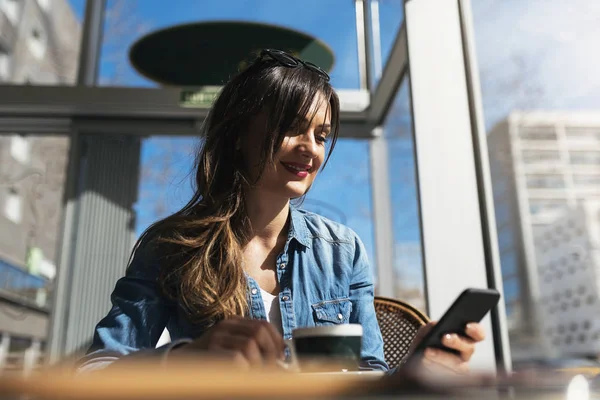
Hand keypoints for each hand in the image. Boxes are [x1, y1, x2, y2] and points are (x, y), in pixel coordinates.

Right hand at [171, 317, 285, 369]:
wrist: (179, 363)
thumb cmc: (210, 359)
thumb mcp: (232, 347)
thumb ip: (252, 348)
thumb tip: (280, 357)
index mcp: (234, 323)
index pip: (264, 325)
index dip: (277, 341)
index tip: (281, 358)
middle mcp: (226, 326)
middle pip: (259, 331)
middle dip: (270, 352)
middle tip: (272, 369)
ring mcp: (216, 337)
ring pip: (249, 345)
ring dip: (258, 363)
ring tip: (257, 375)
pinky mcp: (209, 350)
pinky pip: (236, 358)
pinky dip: (244, 369)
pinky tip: (243, 376)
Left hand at [408, 321, 485, 374]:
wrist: (417, 357)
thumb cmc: (426, 340)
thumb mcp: (426, 330)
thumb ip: (431, 327)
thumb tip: (435, 326)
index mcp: (466, 337)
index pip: (478, 334)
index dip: (476, 330)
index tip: (467, 326)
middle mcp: (466, 352)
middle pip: (469, 348)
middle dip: (456, 342)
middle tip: (444, 337)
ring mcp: (460, 367)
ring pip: (458, 365)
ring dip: (442, 357)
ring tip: (428, 351)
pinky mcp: (450, 378)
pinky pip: (446, 375)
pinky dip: (434, 367)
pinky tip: (424, 361)